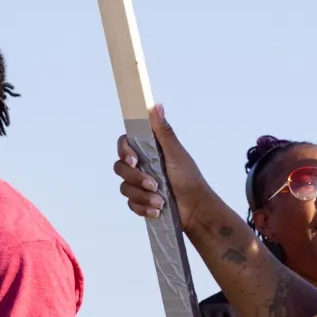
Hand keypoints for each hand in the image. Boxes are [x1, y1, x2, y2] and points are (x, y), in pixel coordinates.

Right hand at [113, 106, 215, 234]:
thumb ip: (164, 132)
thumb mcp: (176, 154)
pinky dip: (143, 208)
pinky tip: (157, 210)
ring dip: (143, 196)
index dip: (124, 151)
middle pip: (120, 168)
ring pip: (125, 188)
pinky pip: (131, 204)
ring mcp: (140, 184)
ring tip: (160, 201)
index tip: (133, 160)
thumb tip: (156, 106)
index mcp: (149, 151)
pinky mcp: (141, 201)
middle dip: (136, 178)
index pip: (124, 145)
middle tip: (153, 184)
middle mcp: (142, 166)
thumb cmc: (190, 180)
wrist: (195, 210)